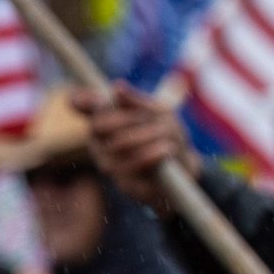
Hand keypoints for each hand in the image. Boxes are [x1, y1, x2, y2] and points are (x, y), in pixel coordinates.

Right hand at [74, 85, 193, 207]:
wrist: (184, 168)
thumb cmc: (166, 136)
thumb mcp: (156, 113)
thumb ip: (135, 101)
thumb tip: (117, 87)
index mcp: (103, 129)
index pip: (88, 112)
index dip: (94, 103)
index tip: (108, 97)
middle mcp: (100, 149)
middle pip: (101, 126)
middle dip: (132, 118)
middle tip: (155, 118)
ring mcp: (112, 169)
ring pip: (120, 143)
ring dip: (150, 134)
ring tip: (168, 135)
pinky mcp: (127, 186)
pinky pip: (136, 165)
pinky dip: (156, 152)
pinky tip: (167, 149)